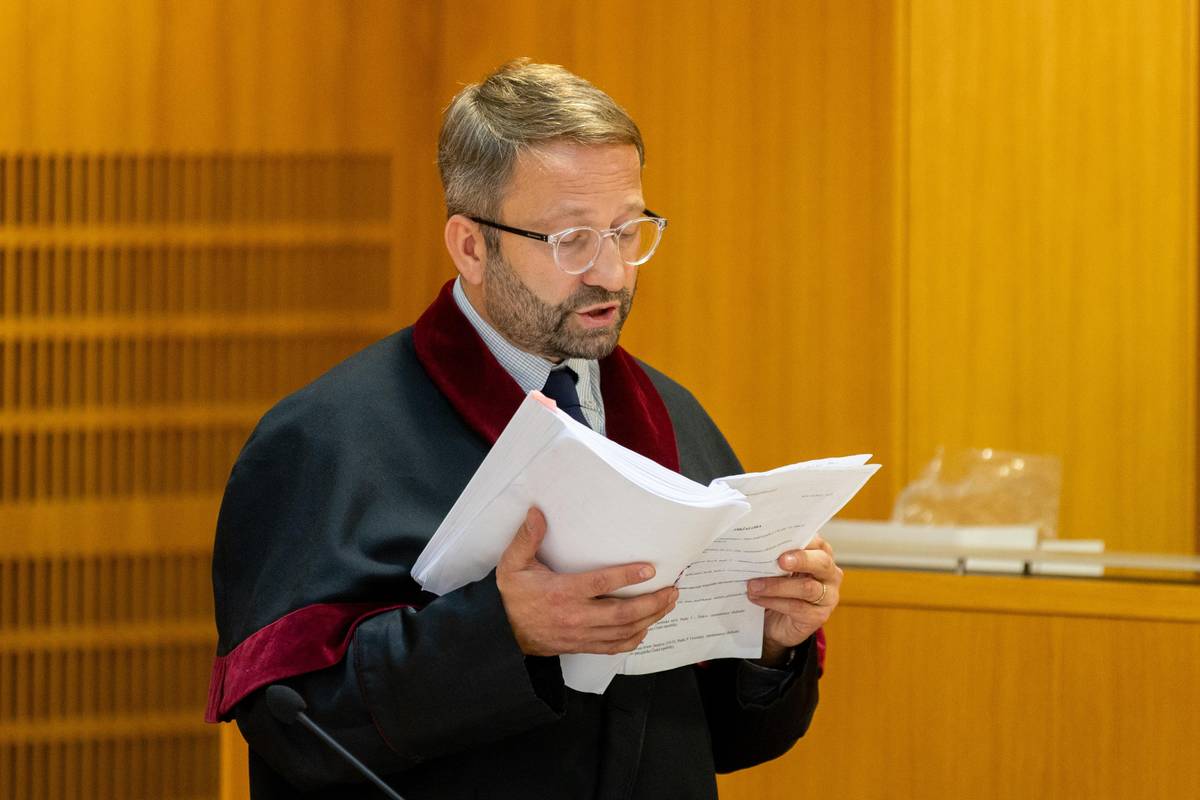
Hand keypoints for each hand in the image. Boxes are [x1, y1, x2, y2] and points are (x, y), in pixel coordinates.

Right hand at [496, 507, 678, 656]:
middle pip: (622, 614)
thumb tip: (537, 513)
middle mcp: (575, 616)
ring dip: (649, 618)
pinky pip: (613, 647)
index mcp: (561, 594)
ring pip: (623, 631)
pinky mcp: (582, 646)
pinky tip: (645, 628)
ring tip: (667, 604)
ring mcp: (581, 635)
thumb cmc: (512, 597)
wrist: (502, 633)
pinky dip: (633, 639)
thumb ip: (526, 539)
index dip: (626, 576)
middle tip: (671, 590)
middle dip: (651, 603)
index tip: (650, 569)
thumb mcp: (512, 565)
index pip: (600, 585)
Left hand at [746, 535, 841, 665]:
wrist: (777, 623)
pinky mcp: (818, 616)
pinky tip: (757, 598)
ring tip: (753, 585)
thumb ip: (774, 557)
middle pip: (821, 562)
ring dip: (777, 586)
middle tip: (780, 561)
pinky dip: (774, 602)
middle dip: (800, 560)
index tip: (780, 538)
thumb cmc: (777, 588)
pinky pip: (797, 607)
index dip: (800, 538)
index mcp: (820, 554)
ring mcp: (828, 597)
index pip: (816, 541)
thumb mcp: (776, 569)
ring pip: (807, 587)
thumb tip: (756, 545)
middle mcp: (830, 574)